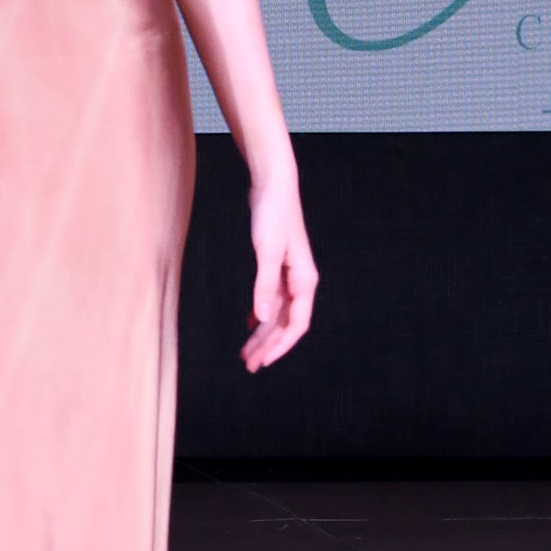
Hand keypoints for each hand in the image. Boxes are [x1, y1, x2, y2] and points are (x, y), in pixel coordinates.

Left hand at [241, 175, 318, 373]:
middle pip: (286, 323)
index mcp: (304, 281)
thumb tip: (264, 320)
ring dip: (263, 333)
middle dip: (268, 346)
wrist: (273, 185)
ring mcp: (289, 274)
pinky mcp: (277, 265)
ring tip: (246, 352)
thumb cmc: (273, 215)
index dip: (281, 347)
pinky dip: (261, 313)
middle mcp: (300, 281)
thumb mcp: (266, 252)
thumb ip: (264, 287)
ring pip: (277, 313)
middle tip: (249, 365)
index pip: (297, 325)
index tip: (263, 362)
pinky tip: (250, 323)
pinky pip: (272, 299)